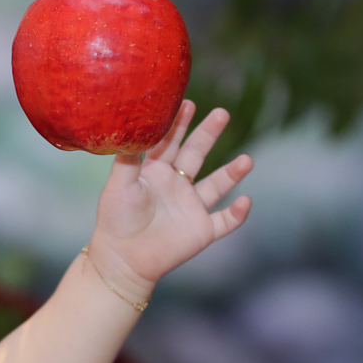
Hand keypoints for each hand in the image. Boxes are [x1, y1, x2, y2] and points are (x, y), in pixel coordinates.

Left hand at [88, 101, 252, 299]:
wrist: (122, 260)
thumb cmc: (115, 221)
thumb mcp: (118, 185)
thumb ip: (126, 159)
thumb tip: (129, 129)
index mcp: (154, 173)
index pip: (169, 142)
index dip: (178, 124)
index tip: (187, 102)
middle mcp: (176, 186)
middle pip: (196, 154)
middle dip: (208, 134)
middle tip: (222, 113)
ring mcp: (191, 207)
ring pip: (217, 186)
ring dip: (232, 174)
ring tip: (247, 161)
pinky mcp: (201, 231)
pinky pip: (225, 221)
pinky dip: (237, 214)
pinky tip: (245, 202)